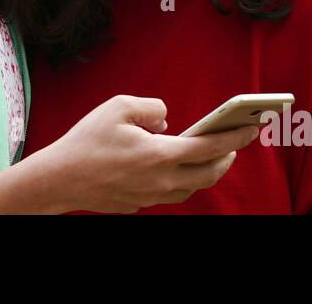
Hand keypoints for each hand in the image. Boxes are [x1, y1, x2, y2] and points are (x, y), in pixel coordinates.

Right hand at [29, 94, 261, 213]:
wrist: (59, 178)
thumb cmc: (87, 140)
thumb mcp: (119, 107)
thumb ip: (152, 107)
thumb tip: (166, 120)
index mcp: (162, 154)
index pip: (211, 147)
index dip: (235, 136)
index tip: (252, 127)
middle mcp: (163, 180)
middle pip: (209, 173)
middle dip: (227, 157)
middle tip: (236, 142)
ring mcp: (152, 196)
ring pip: (192, 186)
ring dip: (208, 171)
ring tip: (213, 155)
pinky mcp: (139, 204)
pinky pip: (171, 192)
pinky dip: (184, 180)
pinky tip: (179, 168)